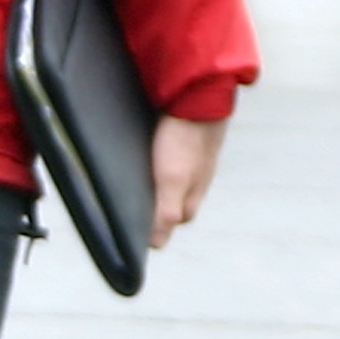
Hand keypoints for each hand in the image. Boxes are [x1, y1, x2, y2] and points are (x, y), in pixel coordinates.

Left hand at [149, 114, 224, 248]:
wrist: (200, 93)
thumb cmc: (186, 138)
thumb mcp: (173, 179)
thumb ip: (166, 211)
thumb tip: (157, 244)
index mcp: (195, 191)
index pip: (178, 218)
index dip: (160, 224)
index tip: (142, 225)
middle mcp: (199, 176)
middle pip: (179, 198)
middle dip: (161, 202)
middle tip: (138, 199)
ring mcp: (197, 155)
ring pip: (179, 175)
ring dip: (162, 178)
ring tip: (143, 175)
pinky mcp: (191, 136)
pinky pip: (177, 154)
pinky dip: (165, 156)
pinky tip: (154, 148)